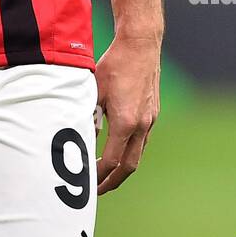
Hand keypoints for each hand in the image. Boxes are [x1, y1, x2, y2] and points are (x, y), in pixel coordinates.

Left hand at [94, 34, 160, 194]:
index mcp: (126, 123)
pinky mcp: (153, 112)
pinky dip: (129, 150)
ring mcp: (150, 120)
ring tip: (106, 173)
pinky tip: (117, 147)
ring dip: (122, 167)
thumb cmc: (115, 65)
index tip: (85, 183)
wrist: (141, 45)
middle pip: (129, 166)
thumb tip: (83, 139)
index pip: (111, 161)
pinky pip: (142, 140)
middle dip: (113, 181)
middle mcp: (142, 126)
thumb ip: (89, 118)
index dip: (97, 176)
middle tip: (97, 191)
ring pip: (137, 154)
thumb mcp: (94, 92)